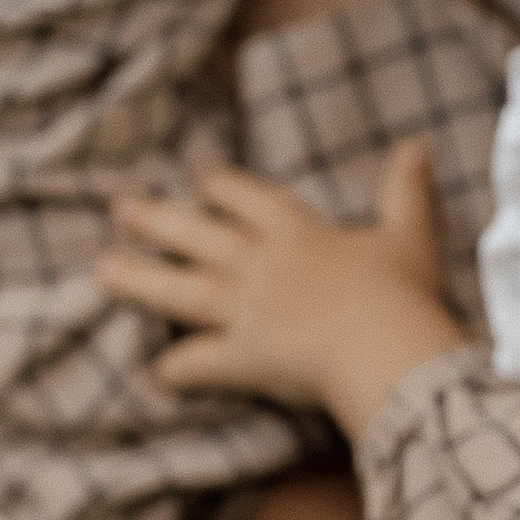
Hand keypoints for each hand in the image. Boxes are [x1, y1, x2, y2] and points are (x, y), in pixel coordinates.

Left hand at [99, 145, 460, 439]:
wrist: (384, 344)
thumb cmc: (401, 292)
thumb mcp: (410, 234)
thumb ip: (406, 192)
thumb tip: (417, 146)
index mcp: (299, 235)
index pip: (251, 201)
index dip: (223, 188)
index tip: (198, 178)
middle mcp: (261, 266)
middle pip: (199, 237)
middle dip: (158, 221)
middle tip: (120, 210)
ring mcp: (245, 310)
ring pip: (180, 290)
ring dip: (139, 280)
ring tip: (102, 271)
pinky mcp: (242, 356)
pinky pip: (198, 362)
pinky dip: (176, 369)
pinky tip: (155, 372)